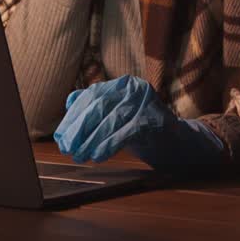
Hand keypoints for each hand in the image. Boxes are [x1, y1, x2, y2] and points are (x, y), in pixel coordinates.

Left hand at [53, 75, 224, 171]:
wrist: (177, 144)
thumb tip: (68, 103)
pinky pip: (127, 131)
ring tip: (80, 156)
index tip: (61, 137)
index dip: (73, 117)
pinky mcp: (155, 118)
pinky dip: (109, 144)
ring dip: (91, 140)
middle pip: (99, 105)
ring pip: (111, 119)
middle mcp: (133, 87)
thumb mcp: (116, 116)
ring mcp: (145, 101)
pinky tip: (99, 156)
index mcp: (121, 84)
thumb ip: (95, 108)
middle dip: (79, 129)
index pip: (91, 96)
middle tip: (67, 149)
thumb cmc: (141, 130)